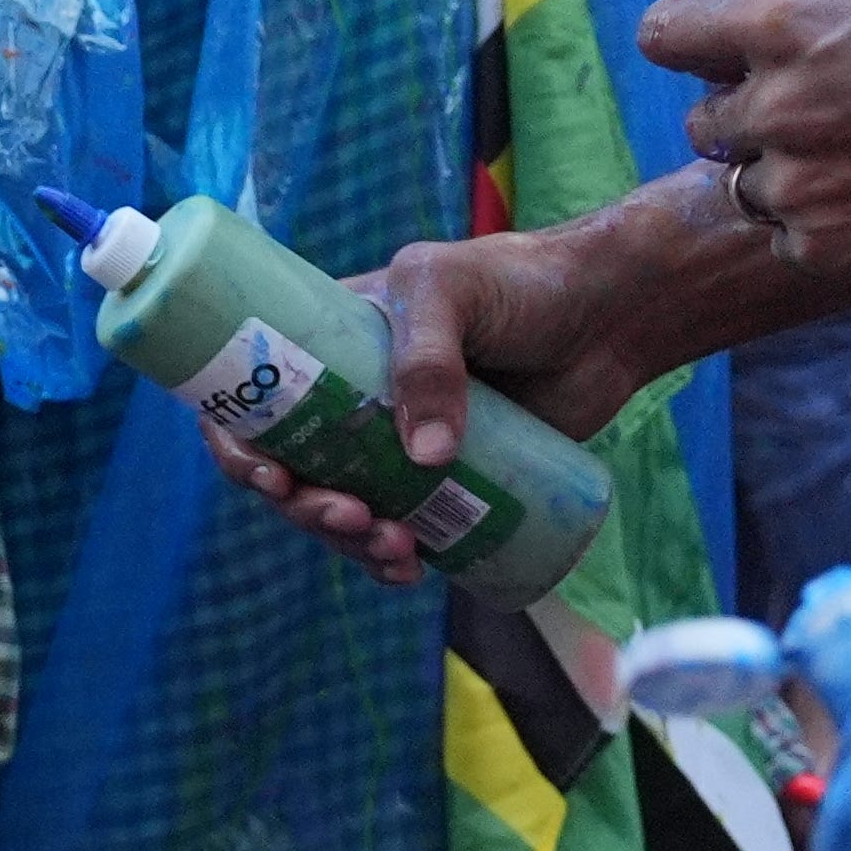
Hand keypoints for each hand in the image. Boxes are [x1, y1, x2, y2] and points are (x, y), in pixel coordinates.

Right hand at [195, 223, 661, 583]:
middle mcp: (351, 398)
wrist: (612, 314)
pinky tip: (413, 570)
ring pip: (342, 509)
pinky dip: (394, 559)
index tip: (270, 477)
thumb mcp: (451, 290)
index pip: (251, 398)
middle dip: (306, 508)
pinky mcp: (448, 480)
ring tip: (397, 551)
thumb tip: (423, 460)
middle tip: (351, 518)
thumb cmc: (523, 280)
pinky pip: (401, 530)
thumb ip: (428, 360)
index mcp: (328, 344)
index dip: (237, 445)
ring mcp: (397, 443)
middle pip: (291, 469)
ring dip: (351, 543)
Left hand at [638, 0, 850, 288]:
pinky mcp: (844, 253)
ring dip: (787, 174)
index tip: (715, 42)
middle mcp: (780, 109)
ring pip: (751, 188)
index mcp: (790, 22)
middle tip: (807, 104)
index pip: (668, 35)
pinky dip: (829, 229)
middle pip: (706, 121)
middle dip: (744, 110)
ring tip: (849, 161)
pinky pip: (799, 243)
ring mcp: (807, 190)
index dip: (689, 36)